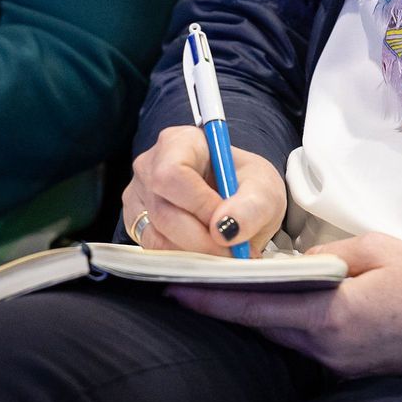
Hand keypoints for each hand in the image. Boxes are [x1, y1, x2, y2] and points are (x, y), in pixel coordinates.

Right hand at [122, 125, 284, 255]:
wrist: (239, 201)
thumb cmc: (248, 185)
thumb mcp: (264, 188)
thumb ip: (252, 206)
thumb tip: (226, 228)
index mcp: (180, 142)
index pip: (173, 174)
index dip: (199, 206)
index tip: (230, 227)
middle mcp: (151, 166)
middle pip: (163, 211)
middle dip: (203, 240)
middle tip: (236, 254)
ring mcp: (139, 196)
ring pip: (156, 237)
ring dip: (196, 254)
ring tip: (228, 255)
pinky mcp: (137, 224)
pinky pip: (154, 251)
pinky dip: (186, 259)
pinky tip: (210, 256)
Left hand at [167, 232, 401, 378]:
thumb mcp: (379, 249)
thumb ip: (329, 256)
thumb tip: (295, 263)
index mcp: (332, 315)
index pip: (256, 306)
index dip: (212, 297)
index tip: (173, 285)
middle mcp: (326, 347)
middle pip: (260, 325)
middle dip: (222, 305)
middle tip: (183, 282)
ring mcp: (336, 363)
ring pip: (279, 336)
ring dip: (251, 315)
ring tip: (218, 290)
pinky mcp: (347, 368)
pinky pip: (302, 344)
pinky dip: (281, 325)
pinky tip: (271, 307)